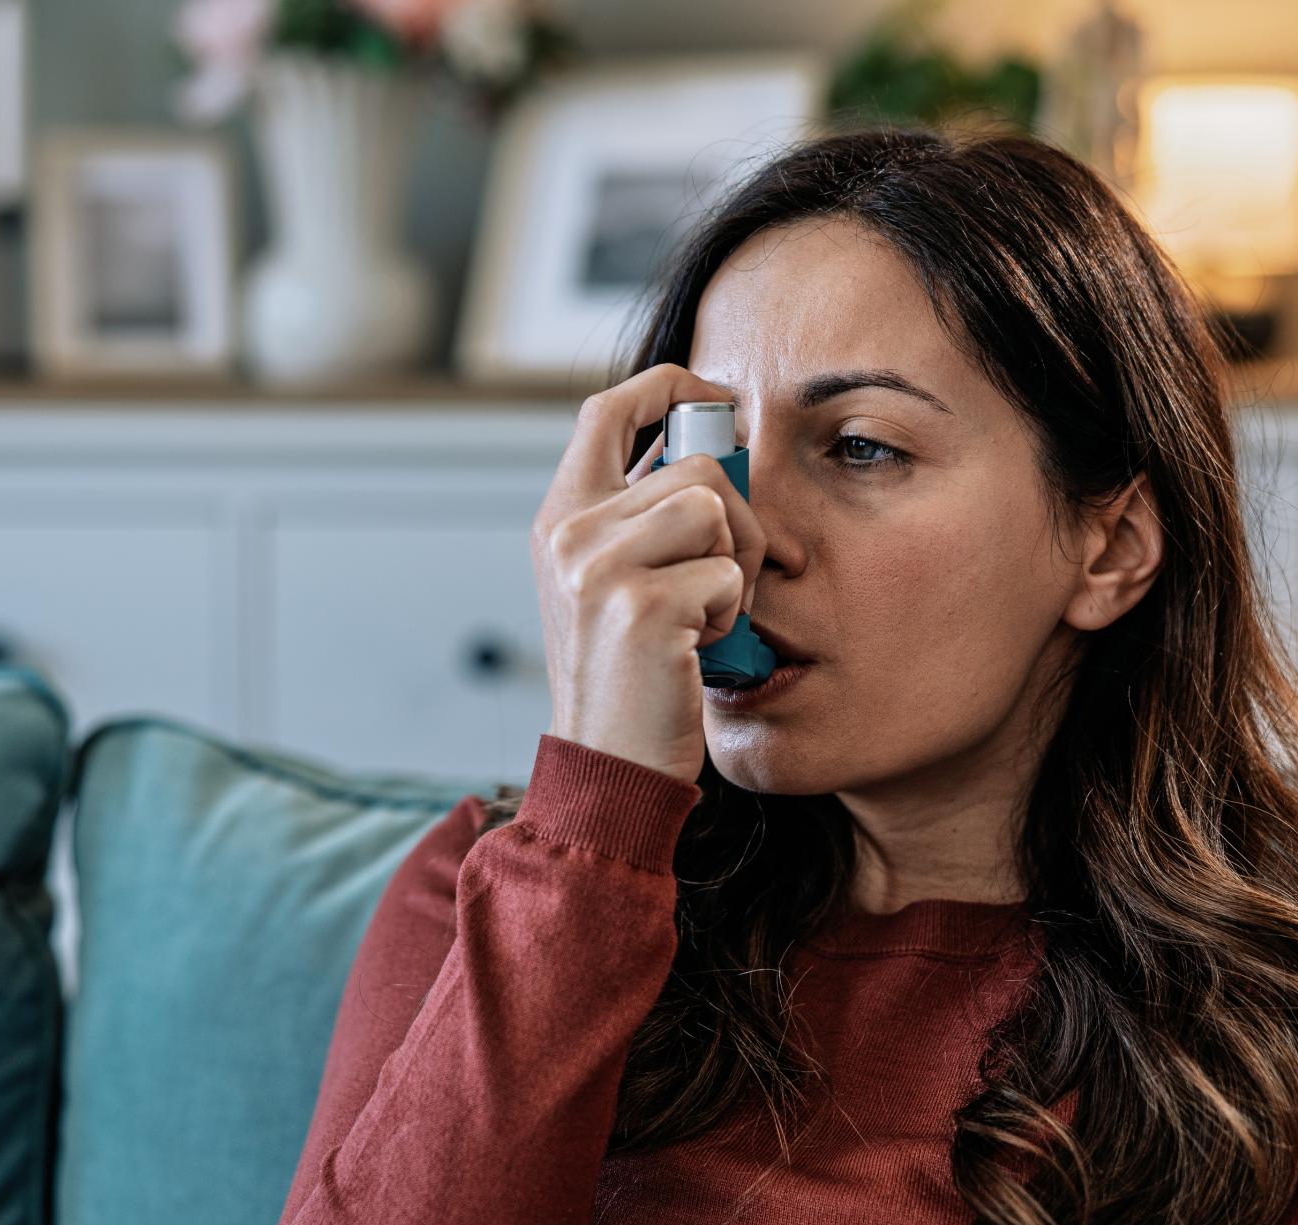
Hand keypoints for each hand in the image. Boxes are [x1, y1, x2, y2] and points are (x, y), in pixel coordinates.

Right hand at [531, 364, 766, 785]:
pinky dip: (731, 615)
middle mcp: (570, 534)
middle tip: (727, 575)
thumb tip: (713, 447)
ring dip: (736, 564)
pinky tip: (697, 648)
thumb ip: (638, 517)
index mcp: (559, 519)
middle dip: (737, 519)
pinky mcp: (642, 606)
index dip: (670, 386)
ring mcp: (600, 568)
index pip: (608, 408)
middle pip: (695, 465)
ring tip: (706, 615)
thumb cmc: (627, 677)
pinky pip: (726, 574)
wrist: (606, 764)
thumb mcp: (609, 583)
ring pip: (715, 509)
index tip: (718, 401)